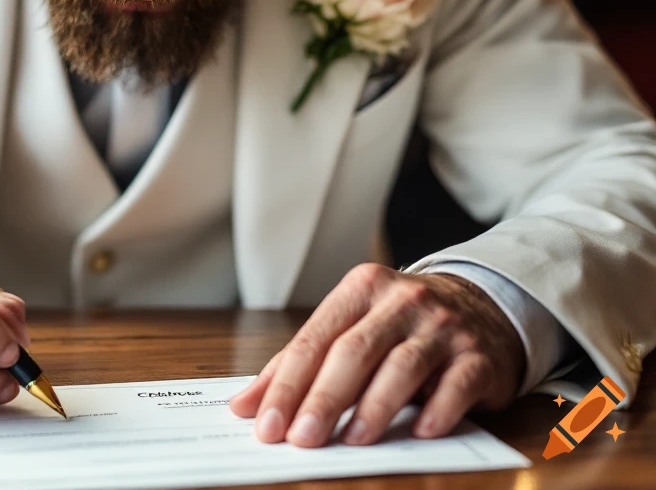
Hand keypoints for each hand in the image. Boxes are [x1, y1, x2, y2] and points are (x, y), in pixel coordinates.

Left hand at [229, 264, 524, 446]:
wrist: (482, 305)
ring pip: (402, 365)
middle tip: (301, 438)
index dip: (287, 383)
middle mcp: (402, 301)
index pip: (315, 338)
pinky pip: (457, 384)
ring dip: (374, 407)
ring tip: (352, 440)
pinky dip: (438, 409)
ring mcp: (443, 326)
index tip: (266, 423)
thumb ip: (302, 363)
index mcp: (361, 288)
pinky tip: (420, 431)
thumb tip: (246, 405)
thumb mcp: (352, 328)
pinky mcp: (478, 355)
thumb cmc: (401, 324)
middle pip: (353, 351)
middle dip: (323, 398)